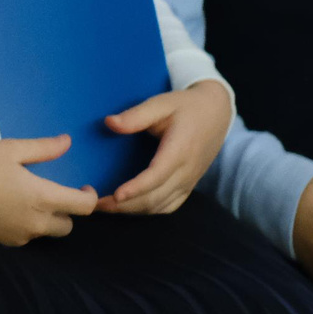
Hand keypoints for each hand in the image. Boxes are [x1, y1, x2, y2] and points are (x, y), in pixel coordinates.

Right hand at [0, 135, 100, 244]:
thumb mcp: (11, 150)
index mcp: (44, 198)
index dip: (90, 197)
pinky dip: (25, 226)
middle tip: (55, 196)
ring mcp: (20, 236)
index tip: (83, 188)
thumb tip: (67, 142)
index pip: (84, 207)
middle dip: (67, 212)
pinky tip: (9, 211)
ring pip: (45, 233)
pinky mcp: (3, 242)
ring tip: (29, 202)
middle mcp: (37, 223)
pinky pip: (24, 237)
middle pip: (68, 226)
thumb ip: (43, 148)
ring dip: (46, 221)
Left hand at [101, 81, 232, 214]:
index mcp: (181, 149)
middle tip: (96, 204)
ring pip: (161, 205)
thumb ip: (136, 115)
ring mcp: (190, 181)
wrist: (216, 114)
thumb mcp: (161, 103)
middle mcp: (187, 171)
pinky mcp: (189, 186)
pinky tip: (128, 207)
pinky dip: (148, 210)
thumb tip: (109, 123)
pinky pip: (169, 206)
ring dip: (134, 210)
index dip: (137, 188)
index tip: (115, 195)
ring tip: (106, 207)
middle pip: (156, 196)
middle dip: (126, 205)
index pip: (158, 175)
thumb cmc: (185, 106)